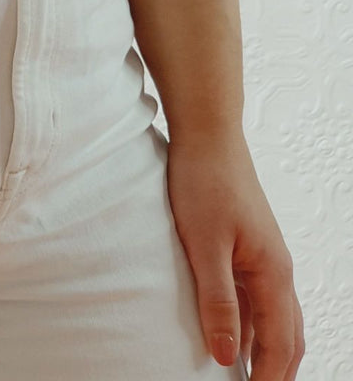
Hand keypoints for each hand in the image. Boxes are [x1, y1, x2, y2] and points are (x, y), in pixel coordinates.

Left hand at [165, 131, 303, 379]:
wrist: (207, 134)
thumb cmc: (204, 182)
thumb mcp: (204, 246)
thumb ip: (216, 302)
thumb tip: (228, 358)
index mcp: (273, 274)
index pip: (279, 345)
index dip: (268, 380)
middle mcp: (277, 270)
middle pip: (287, 337)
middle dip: (276, 372)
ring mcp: (264, 257)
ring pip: (275, 318)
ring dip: (267, 351)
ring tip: (247, 377)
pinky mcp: (248, 245)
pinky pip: (257, 297)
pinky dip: (253, 325)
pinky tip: (232, 334)